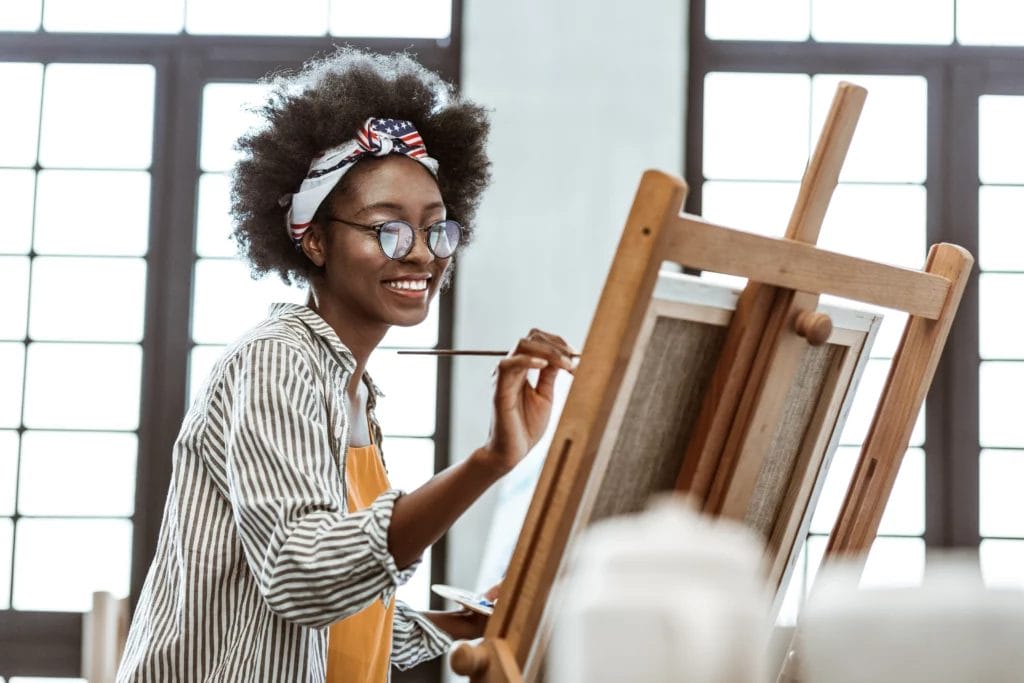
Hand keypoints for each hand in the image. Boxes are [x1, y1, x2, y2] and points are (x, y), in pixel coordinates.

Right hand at [475, 329, 575, 474]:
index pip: (538, 341)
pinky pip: (508, 365)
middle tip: (574, 360)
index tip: (577, 355)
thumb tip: (564, 357)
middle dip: (556, 344)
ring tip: (566, 365)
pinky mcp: (499, 389)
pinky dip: (527, 360)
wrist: (512, 452)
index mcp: (522, 369)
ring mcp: (504, 377)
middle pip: (531, 337)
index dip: (558, 343)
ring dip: (548, 350)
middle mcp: (512, 369)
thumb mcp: (545, 396)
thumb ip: (550, 375)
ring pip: (521, 345)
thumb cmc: (527, 427)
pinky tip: (544, 365)